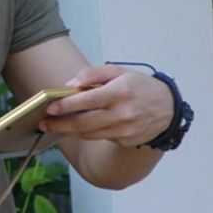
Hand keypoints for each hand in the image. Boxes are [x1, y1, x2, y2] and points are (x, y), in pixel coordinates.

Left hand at [39, 65, 173, 147]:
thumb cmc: (140, 86)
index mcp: (120, 92)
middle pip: (84, 123)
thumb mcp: (119, 71)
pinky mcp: (125, 140)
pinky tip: (75, 129)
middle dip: (60, 124)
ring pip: (89, 134)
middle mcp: (122, 113)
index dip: (66, 105)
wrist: (168, 108)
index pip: (87, 100)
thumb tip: (71, 84)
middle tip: (45, 123)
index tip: (50, 108)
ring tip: (54, 127)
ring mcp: (124, 130)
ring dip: (69, 131)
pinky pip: (100, 137)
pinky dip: (86, 134)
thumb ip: (93, 74)